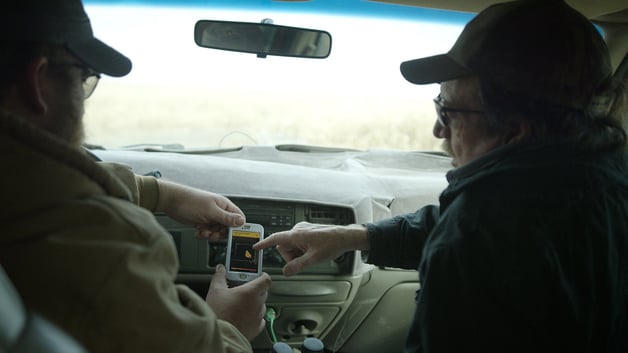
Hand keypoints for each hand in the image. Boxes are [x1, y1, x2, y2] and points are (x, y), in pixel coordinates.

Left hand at [157, 180, 244, 239]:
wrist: (171, 201)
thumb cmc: (190, 201)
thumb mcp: (210, 211)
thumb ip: (226, 217)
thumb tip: (242, 221)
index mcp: (225, 205)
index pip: (238, 218)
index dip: (236, 228)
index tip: (229, 234)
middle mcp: (219, 211)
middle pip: (228, 228)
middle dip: (220, 233)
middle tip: (212, 233)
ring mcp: (211, 217)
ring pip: (218, 231)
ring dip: (211, 234)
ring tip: (203, 231)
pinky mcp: (203, 222)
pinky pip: (208, 232)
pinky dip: (204, 234)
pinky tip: (198, 231)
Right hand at [206, 265, 271, 339]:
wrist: (220, 335)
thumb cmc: (219, 314)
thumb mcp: (216, 291)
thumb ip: (220, 277)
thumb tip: (220, 269)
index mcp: (251, 292)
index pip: (266, 279)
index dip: (263, 276)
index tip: (258, 275)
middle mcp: (258, 303)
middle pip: (263, 292)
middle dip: (255, 289)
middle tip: (243, 289)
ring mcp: (258, 316)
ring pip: (261, 305)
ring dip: (254, 303)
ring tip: (240, 304)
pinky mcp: (257, 328)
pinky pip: (260, 319)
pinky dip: (254, 316)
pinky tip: (243, 316)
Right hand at [253, 222, 368, 275]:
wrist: (345, 237)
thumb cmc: (332, 244)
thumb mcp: (314, 259)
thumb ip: (298, 266)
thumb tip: (286, 272)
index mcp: (296, 234)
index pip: (275, 239)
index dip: (264, 244)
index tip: (256, 247)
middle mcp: (298, 230)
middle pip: (284, 246)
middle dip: (290, 256)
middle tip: (303, 261)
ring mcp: (303, 229)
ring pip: (292, 245)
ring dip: (297, 253)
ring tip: (310, 255)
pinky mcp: (307, 231)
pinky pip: (298, 242)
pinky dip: (301, 249)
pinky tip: (312, 251)